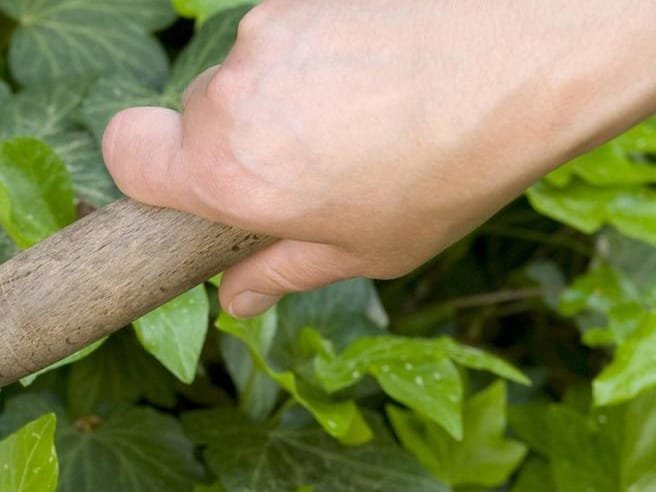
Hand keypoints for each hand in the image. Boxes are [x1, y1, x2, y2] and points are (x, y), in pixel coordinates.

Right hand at [102, 0, 655, 318]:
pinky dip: (328, 50)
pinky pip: (298, 29)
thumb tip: (236, 298)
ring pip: (253, 69)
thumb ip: (284, 271)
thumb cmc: (451, 169)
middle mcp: (232, 95)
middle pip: (199, 114)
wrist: (531, 58)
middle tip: (316, 164)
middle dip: (243, 138)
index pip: (124, 153)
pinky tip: (386, 71)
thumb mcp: (368, 250)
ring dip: (292, 92)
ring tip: (370, 115)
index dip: (146, 170)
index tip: (189, 185)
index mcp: (227, 170)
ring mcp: (270, 33)